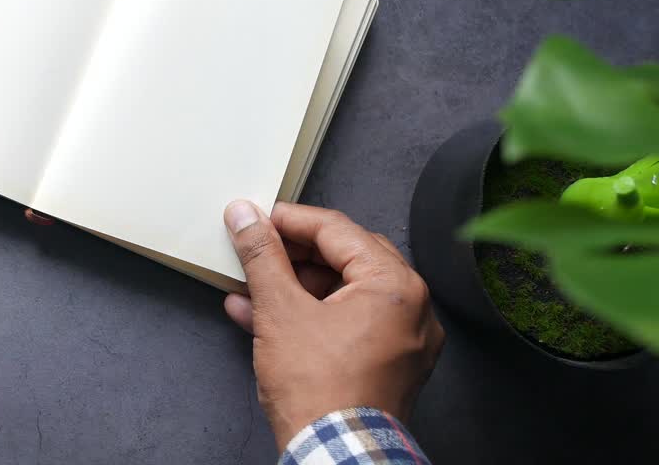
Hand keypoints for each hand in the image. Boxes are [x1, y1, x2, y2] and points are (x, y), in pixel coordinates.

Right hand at [222, 201, 443, 448]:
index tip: (256, 219)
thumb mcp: (280, 310)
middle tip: (256, 248)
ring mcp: (403, 340)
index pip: (337, 230)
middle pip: (344, 258)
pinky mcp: (388, 366)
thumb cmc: (320, 391)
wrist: (336, 456)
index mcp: (395, 285)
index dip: (289, 220)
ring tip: (249, 286)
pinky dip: (310, 316)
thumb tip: (246, 217)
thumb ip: (262, 256)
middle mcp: (412, 308)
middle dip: (292, 254)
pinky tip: (262, 317)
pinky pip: (347, 325)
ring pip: (343, 293)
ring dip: (294, 288)